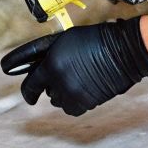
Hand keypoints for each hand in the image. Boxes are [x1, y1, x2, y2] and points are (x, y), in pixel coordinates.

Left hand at [0, 18, 147, 115]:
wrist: (123, 51)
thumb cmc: (94, 39)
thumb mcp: (62, 39)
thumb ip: (41, 53)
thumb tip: (24, 65)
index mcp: (51, 65)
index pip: (29, 86)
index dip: (27, 91)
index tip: (29, 96)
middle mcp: (59, 83)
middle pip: (46, 92)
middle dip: (50, 84)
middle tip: (64, 72)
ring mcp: (73, 95)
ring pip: (58, 101)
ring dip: (63, 92)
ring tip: (78, 77)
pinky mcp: (86, 103)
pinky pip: (72, 108)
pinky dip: (75, 100)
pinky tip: (84, 87)